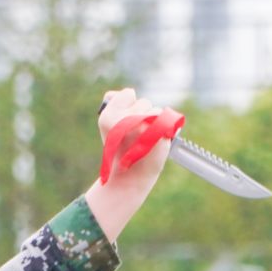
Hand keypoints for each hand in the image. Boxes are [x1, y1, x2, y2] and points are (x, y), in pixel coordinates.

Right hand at [85, 88, 177, 242]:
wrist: (130, 177)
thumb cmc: (121, 152)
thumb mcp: (110, 128)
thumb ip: (114, 108)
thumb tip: (120, 94)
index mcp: (107, 117)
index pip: (127, 94)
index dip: (129, 106)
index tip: (126, 123)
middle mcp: (123, 118)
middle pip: (142, 101)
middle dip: (141, 114)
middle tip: (136, 135)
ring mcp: (141, 123)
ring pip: (154, 109)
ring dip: (152, 121)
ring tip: (145, 139)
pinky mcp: (157, 130)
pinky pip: (164, 117)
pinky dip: (163, 126)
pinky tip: (155, 138)